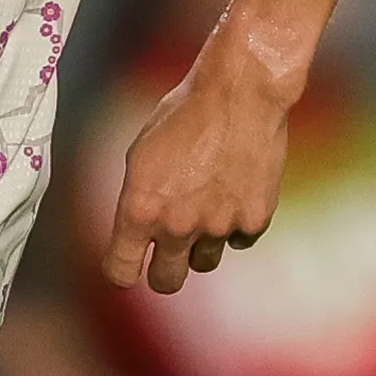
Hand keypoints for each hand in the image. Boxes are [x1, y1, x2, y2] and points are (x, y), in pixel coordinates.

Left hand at [102, 39, 295, 295]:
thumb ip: (139, 199)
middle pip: (166, 282)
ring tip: (206, 207)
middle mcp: (177, 226)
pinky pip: (239, 239)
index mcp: (141, 210)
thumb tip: (138, 226)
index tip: (130, 263)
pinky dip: (235, 224)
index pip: (121, 270)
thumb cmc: (185, 114)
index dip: (124, 269)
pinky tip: (234, 192)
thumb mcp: (141, 154)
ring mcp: (219, 227)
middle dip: (164, 270)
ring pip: (204, 262)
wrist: (239, 93)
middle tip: (168, 252)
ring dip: (201, 245)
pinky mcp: (254, 221)